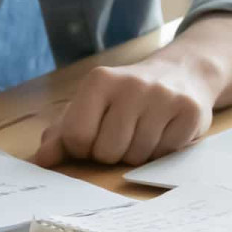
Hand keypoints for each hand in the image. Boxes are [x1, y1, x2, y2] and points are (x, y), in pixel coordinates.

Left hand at [34, 61, 215, 167]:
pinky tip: (164, 131)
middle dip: (112, 153)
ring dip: (137, 154)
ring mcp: (164, 97)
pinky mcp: (190, 112)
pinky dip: (162, 151)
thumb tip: (42, 159)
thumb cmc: (127, 97)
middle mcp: (132, 84)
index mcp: (100, 80)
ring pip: (137, 157)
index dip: (84, 147)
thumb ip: (63, 133)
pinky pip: (165, 154)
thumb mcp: (92, 105)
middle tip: (123, 134)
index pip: (77, 137)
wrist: (182, 73)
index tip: (95, 136)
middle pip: (107, 152)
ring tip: (145, 131)